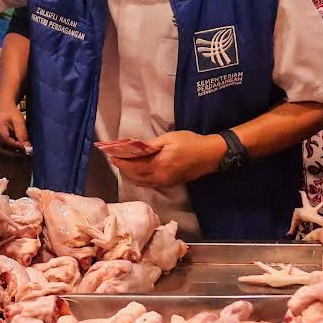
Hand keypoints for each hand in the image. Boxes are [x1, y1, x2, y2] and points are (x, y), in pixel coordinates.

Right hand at [0, 102, 29, 156]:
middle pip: (2, 149)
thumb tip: (27, 148)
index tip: (26, 149)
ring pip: (1, 150)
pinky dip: (9, 150)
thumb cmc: (11, 112)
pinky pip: (0, 147)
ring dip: (12, 153)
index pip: (6, 141)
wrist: (2, 106)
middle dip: (14, 153)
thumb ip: (22, 134)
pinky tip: (17, 148)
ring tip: (23, 151)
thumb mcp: (19, 121)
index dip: (16, 147)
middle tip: (26, 153)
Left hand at [108, 131, 224, 187]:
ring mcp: (165, 183)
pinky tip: (138, 171)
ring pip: (142, 182)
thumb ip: (150, 144)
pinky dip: (140, 178)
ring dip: (131, 175)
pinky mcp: (170, 184)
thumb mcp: (169, 138)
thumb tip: (134, 146)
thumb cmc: (190, 143)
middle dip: (124, 169)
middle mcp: (160, 178)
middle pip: (135, 177)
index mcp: (159, 166)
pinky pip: (150, 183)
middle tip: (116, 160)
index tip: (112, 157)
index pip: (134, 167)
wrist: (210, 155)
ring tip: (125, 165)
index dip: (121, 163)